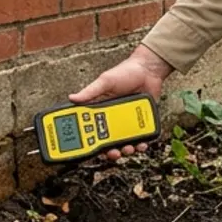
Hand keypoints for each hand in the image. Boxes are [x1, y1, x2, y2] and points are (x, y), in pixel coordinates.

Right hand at [71, 44, 173, 161]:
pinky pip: (140, 138)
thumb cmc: (126, 72)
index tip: (88, 147)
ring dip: (125, 150)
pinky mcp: (141, 122)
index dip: (89, 140)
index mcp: (102, 110)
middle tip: (112, 152)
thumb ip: (91, 91)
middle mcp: (114, 118)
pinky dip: (140, 144)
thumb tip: (72, 98)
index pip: (91, 128)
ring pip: (124, 143)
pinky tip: (141, 144)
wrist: (149, 69)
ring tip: (128, 149)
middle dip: (109, 151)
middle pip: (108, 141)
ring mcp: (128, 122)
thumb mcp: (105, 81)